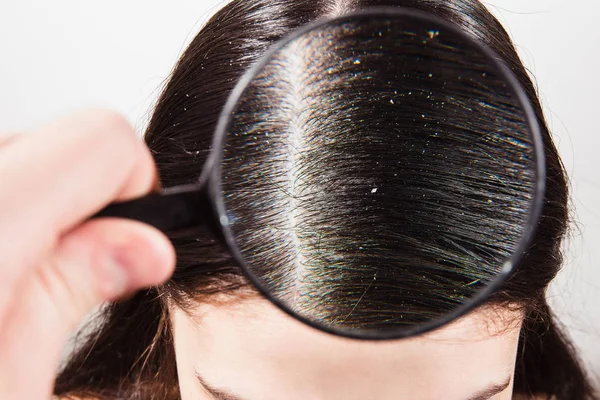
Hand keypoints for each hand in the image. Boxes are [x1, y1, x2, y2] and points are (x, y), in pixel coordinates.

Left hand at [0, 110, 175, 398]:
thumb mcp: (13, 381)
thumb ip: (72, 292)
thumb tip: (141, 247)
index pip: (103, 140)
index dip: (139, 188)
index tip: (133, 240)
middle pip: (56, 141)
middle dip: (83, 203)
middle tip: (64, 273)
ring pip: (20, 156)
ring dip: (39, 209)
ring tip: (12, 281)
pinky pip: (0, 171)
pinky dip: (14, 211)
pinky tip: (0, 269)